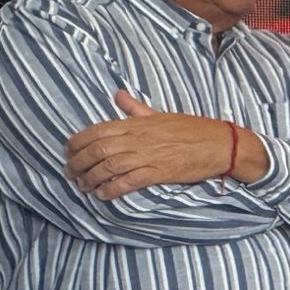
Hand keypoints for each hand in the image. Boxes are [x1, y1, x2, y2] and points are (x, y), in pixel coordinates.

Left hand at [66, 90, 264, 197]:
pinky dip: (112, 189)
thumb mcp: (161, 114)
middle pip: (98, 150)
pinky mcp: (159, 172)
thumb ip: (136, 108)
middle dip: (78, 163)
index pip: (97, 131)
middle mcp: (139, 138)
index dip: (77, 142)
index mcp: (137, 124)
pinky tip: (104, 195)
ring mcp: (149, 155)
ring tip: (83, 186)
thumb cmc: (193, 129)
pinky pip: (129, 182)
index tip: (68, 151)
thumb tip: (118, 94)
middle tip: (70, 173)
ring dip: (91, 179)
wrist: (220, 144)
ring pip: (109, 167)